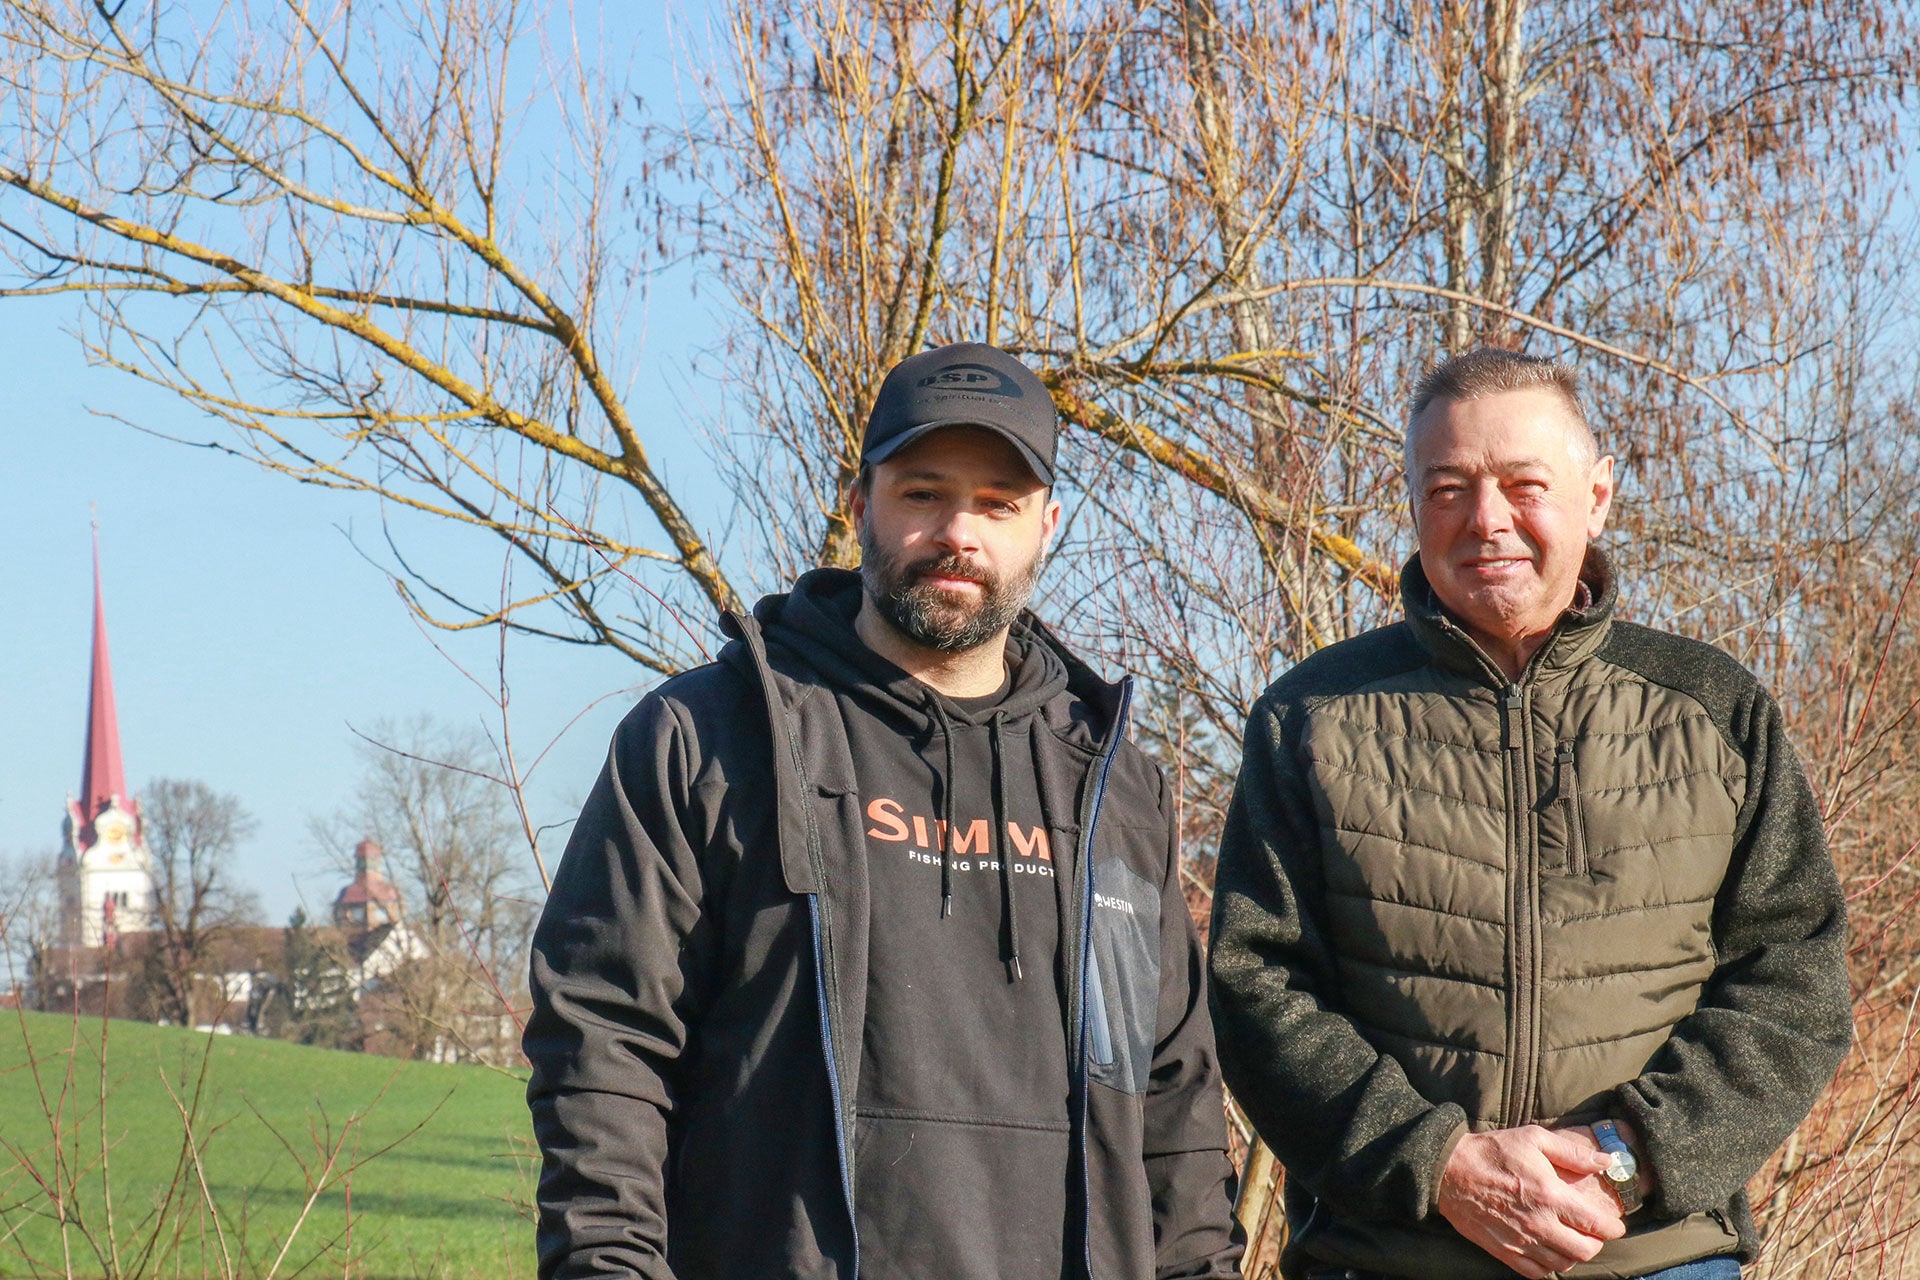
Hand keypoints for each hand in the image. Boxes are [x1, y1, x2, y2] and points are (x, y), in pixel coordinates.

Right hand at [1436, 1125, 1626, 1278]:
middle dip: (1596, 1243)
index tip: (1615, 1224)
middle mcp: (1539, 1223)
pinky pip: (1538, 1272)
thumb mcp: (1533, 1139)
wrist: (1449, 1171)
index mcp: (1550, 1195)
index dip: (1613, 1228)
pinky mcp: (1505, 1251)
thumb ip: (1572, 1152)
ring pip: (1563, 1264)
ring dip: (1573, 1255)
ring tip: (1572, 1241)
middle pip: (1584, 1250)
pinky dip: (1549, 1267)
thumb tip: (1605, 1161)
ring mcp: (1521, 1241)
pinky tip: (1549, 1252)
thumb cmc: (1492, 1152)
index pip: (1596, 1224)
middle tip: (1593, 1232)